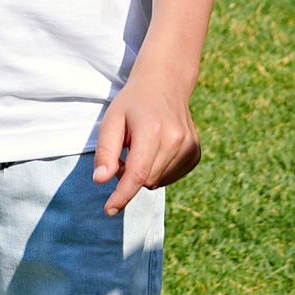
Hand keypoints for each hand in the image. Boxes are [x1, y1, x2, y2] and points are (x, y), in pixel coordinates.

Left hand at [92, 73, 201, 215]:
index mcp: (152, 130)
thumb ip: (105, 151)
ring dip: (144, 173)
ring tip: (141, 146)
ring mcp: (189, 147)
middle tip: (124, 150)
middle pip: (146, 180)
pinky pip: (170, 177)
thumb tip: (100, 180)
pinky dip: (158, 171)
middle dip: (129, 175)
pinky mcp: (195, 154)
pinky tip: (156, 150)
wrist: (165, 84)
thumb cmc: (132, 103)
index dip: (122, 195)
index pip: (137, 174)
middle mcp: (175, 140)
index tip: (109, 210)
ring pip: (158, 182)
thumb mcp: (111, 120)